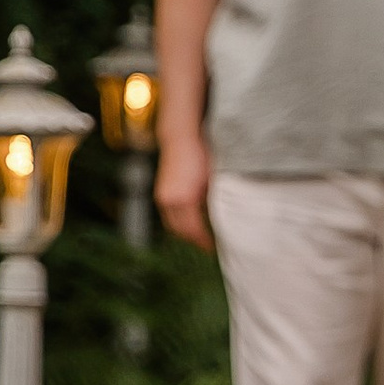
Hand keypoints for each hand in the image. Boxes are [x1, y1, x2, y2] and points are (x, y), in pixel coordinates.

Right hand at [155, 129, 212, 251]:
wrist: (181, 136)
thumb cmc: (202, 154)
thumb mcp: (214, 179)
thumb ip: (215, 200)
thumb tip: (222, 217)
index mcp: (185, 199)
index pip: (193, 229)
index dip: (203, 241)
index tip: (213, 247)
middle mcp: (170, 200)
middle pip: (180, 231)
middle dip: (193, 240)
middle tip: (207, 246)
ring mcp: (163, 196)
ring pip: (172, 224)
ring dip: (184, 233)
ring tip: (199, 237)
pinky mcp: (161, 192)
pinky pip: (167, 215)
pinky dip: (177, 222)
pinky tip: (189, 221)